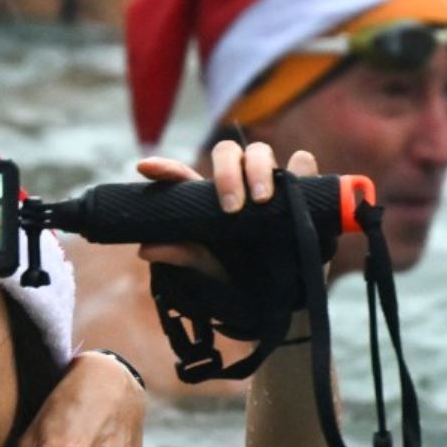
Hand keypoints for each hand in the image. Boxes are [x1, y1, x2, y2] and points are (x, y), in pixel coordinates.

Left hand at [132, 140, 319, 277]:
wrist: (278, 294)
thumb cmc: (235, 275)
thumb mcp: (207, 268)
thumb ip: (180, 255)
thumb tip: (145, 248)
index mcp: (206, 199)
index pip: (184, 177)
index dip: (166, 168)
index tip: (144, 168)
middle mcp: (236, 182)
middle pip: (226, 153)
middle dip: (227, 173)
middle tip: (232, 208)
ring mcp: (268, 182)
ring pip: (260, 152)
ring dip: (259, 169)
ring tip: (261, 200)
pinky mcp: (300, 187)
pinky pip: (302, 164)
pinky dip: (300, 167)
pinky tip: (298, 180)